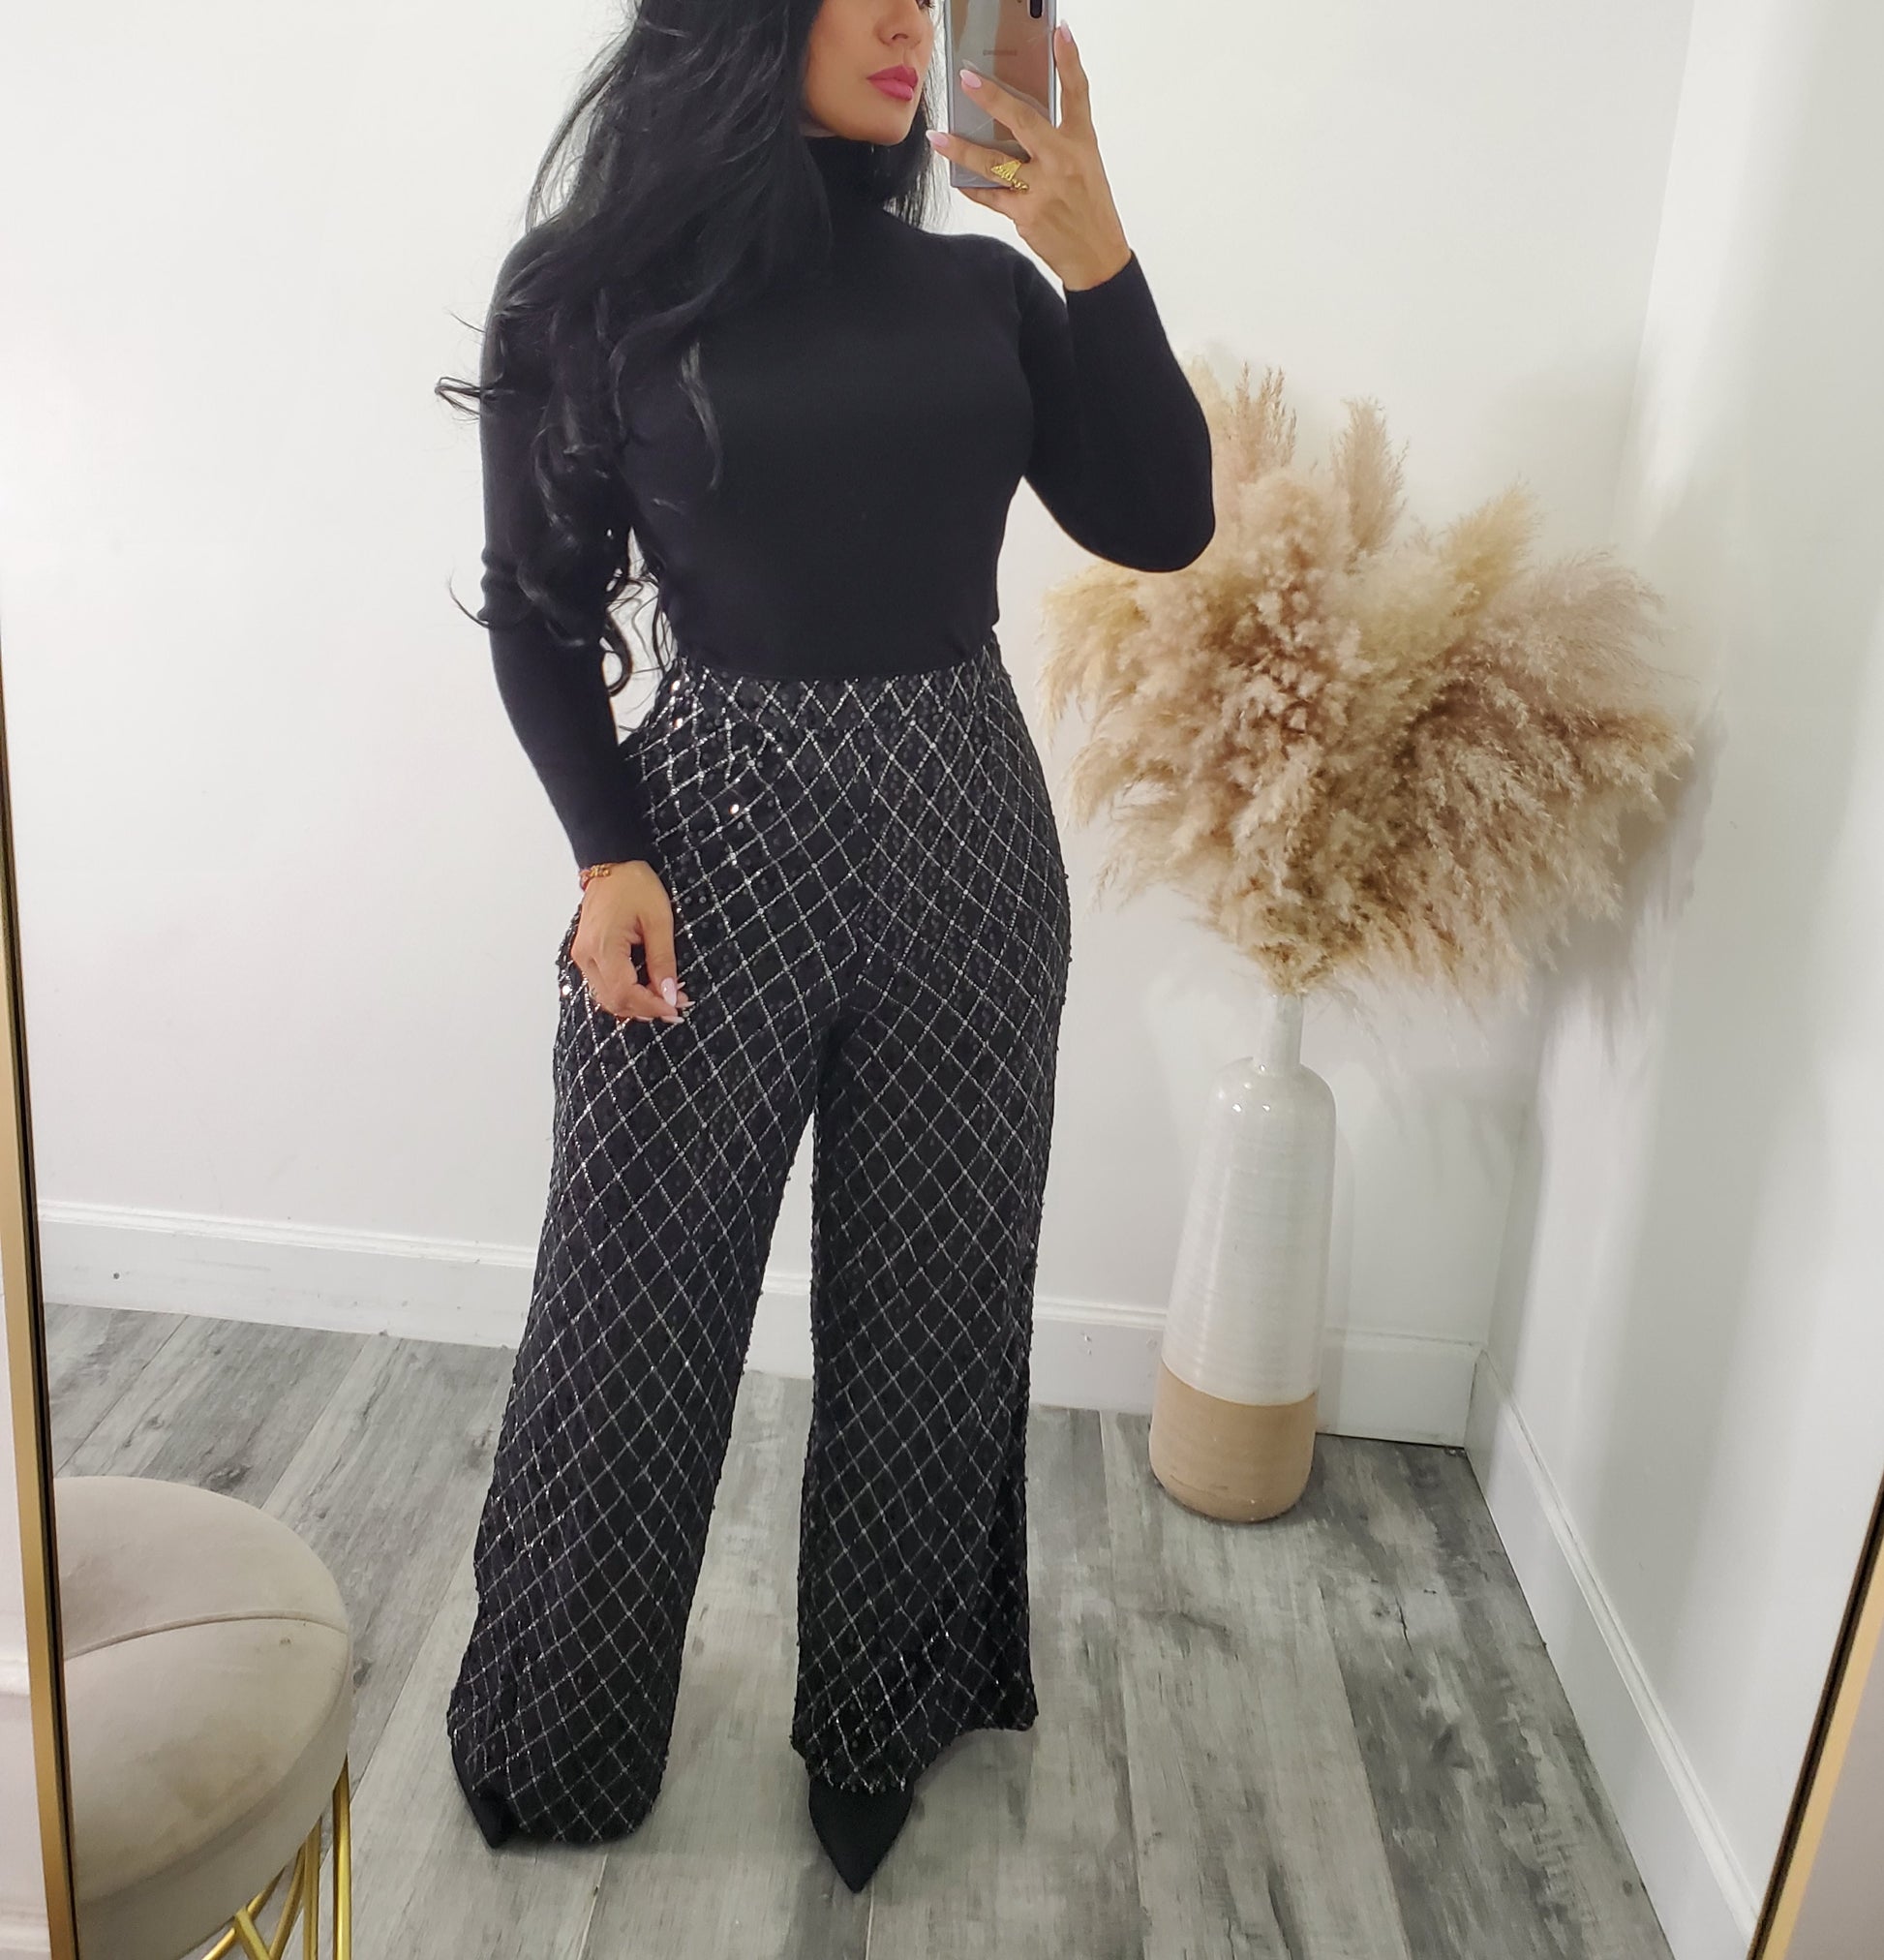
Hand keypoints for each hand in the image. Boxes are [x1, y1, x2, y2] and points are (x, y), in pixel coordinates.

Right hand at [571, 861, 694, 1023]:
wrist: (613, 863)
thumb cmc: (634, 884)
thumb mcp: (659, 920)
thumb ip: (663, 960)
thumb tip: (669, 994)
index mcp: (602, 945)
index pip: (625, 993)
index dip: (651, 1006)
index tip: (675, 1008)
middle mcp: (586, 954)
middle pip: (613, 1001)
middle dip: (646, 1008)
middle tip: (676, 1004)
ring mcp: (583, 955)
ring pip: (607, 997)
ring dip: (636, 1002)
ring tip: (665, 996)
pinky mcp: (586, 953)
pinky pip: (603, 984)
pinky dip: (625, 991)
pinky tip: (647, 987)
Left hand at [930, 23, 1132, 292]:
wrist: (1097, 256)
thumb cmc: (1090, 208)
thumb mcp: (1084, 166)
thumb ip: (1055, 143)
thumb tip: (1017, 126)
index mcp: (1080, 144)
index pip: (1077, 94)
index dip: (1069, 61)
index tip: (1059, 32)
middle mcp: (1062, 161)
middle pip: (1023, 121)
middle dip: (992, 99)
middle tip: (967, 80)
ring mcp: (1043, 189)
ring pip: (994, 163)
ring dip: (962, 150)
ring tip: (939, 136)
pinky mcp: (1027, 215)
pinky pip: (991, 196)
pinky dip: (973, 187)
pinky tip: (957, 178)